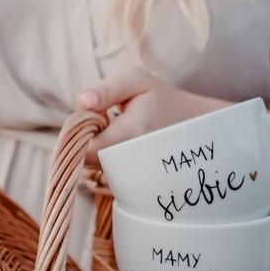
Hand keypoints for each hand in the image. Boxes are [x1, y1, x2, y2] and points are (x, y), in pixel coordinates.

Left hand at [76, 66, 226, 170]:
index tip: (94, 117)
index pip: (85, 148)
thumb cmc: (159, 98)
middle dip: (86, 143)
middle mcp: (133, 163)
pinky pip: (101, 184)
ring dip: (93, 155)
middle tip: (105, 124)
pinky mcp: (133, 190)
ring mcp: (134, 181)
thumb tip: (82, 102)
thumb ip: (106, 89)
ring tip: (115, 136)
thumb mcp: (135, 80)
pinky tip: (116, 150)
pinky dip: (101, 167)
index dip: (79, 134)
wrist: (189, 124)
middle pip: (85, 164)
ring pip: (92, 174)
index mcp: (132, 133)